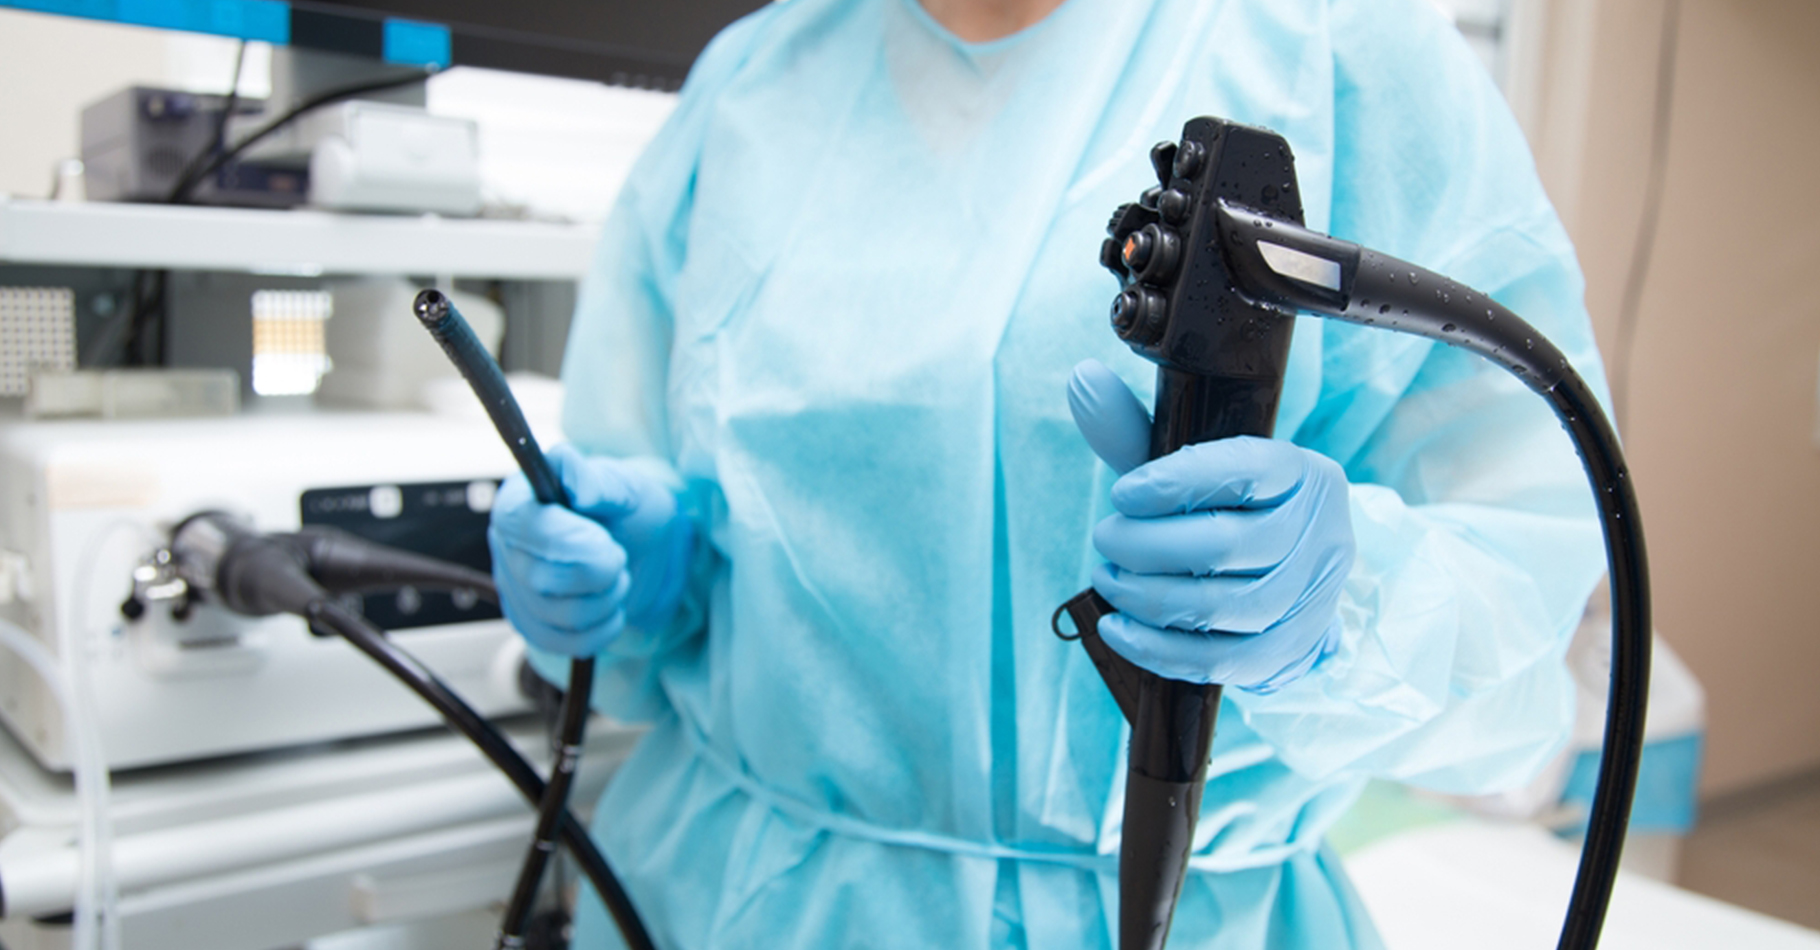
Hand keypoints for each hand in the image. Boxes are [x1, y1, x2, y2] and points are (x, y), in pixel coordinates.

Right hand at [488, 444, 692, 656]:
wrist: (644, 551)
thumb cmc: (626, 512)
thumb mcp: (624, 485)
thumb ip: (598, 479)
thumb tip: (576, 481)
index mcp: (520, 501)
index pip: (520, 525)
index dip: (566, 540)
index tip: (605, 542)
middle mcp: (507, 546)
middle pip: (539, 577)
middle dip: (597, 572)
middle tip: (617, 555)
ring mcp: (515, 589)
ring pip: (556, 614)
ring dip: (604, 598)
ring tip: (614, 575)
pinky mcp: (531, 624)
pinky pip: (563, 641)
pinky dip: (601, 627)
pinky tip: (609, 603)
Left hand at [1068, 359, 1353, 691]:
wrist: (1283, 575)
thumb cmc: (1224, 509)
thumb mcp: (1187, 466)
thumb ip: (1134, 431)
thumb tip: (1082, 380)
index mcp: (1300, 473)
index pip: (1243, 470)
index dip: (1174, 482)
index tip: (1122, 493)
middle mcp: (1320, 532)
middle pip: (1225, 545)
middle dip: (1145, 546)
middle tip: (1104, 538)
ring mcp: (1311, 597)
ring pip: (1223, 607)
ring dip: (1147, 597)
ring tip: (1108, 578)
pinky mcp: (1290, 649)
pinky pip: (1220, 660)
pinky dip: (1158, 648)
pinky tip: (1118, 629)